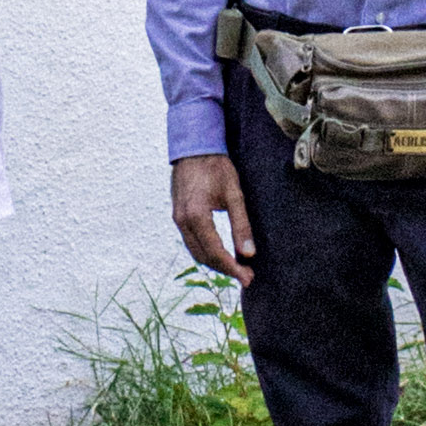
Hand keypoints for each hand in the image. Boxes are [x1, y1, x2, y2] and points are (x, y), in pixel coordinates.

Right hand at [171, 146, 256, 279]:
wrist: (194, 148)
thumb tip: (248, 254)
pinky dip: (206, 251)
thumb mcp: (234, 194)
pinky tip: (221, 253)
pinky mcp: (178, 216)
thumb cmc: (216, 167)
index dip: (232, 268)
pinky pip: (191, 242)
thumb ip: (241, 225)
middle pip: (203, 257)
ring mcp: (177, 219)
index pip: (215, 252)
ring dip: (215, 263)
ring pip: (195, 252)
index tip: (248, 278)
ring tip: (236, 268)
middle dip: (225, 269)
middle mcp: (182, 221)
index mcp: (196, 216)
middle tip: (246, 275)